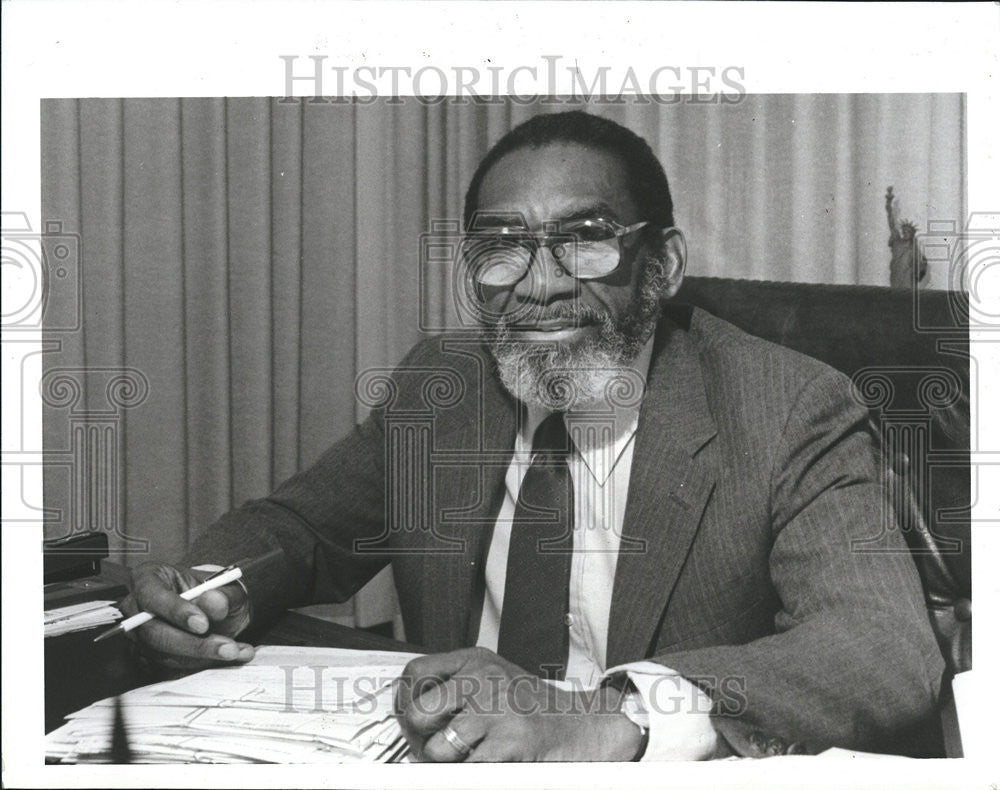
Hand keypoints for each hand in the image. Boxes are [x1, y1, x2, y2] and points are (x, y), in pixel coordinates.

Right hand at [120, 562, 254, 670]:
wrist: (216, 608)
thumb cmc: (213, 590)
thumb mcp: (225, 584)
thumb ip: (222, 592)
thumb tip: (214, 602)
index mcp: (147, 579)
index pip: (152, 595)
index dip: (176, 611)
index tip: (202, 624)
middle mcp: (137, 610)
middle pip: (155, 633)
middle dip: (194, 644)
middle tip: (228, 648)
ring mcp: (140, 638)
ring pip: (165, 656)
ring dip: (204, 658)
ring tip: (237, 652)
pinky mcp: (151, 659)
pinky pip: (175, 668)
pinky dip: (206, 665)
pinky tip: (234, 658)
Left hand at [394, 647, 641, 761]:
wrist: (583, 724)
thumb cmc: (534, 708)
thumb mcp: (493, 680)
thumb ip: (456, 688)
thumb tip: (410, 714)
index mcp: (474, 661)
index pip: (415, 672)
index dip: (404, 701)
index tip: (412, 722)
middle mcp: (481, 678)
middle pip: (417, 712)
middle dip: (421, 740)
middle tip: (436, 750)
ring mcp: (495, 708)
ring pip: (438, 749)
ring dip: (449, 764)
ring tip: (469, 759)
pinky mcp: (510, 739)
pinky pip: (469, 769)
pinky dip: (474, 774)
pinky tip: (491, 765)